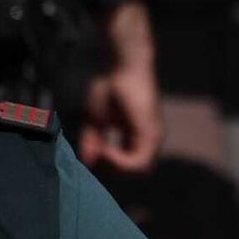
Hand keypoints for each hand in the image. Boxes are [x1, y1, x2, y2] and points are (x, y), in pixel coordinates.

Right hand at [79, 0, 162, 172]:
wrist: (122, 66)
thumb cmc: (110, 88)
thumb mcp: (96, 121)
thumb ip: (92, 142)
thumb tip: (86, 163)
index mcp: (137, 137)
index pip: (128, 165)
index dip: (109, 166)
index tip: (93, 152)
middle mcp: (149, 139)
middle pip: (135, 172)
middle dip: (112, 170)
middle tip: (97, 154)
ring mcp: (152, 136)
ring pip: (139, 171)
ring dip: (115, 168)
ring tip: (102, 150)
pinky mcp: (150, 131)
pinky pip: (139, 162)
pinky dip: (120, 162)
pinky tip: (106, 149)